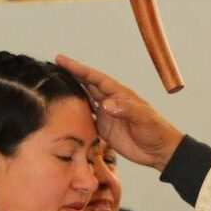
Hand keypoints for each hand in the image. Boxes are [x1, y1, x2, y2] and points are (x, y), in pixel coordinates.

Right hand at [55, 56, 182, 170]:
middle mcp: (110, 102)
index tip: (62, 60)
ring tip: (53, 87)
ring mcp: (106, 116)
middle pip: (86, 85)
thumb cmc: (155, 130)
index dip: (78, 68)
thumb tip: (105, 104)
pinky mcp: (104, 131)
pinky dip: (75, 116)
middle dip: (69, 76)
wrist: (159, 151)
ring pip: (84, 101)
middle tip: (51, 68)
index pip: (94, 78)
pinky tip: (63, 114)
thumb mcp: (143, 117)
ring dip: (70, 94)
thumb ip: (126, 109)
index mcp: (118, 94)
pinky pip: (86, 121)